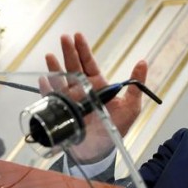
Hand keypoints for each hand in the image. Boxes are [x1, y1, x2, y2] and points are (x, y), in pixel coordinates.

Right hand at [43, 33, 146, 161]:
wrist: (101, 150)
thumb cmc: (116, 128)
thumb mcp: (132, 106)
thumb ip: (136, 85)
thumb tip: (143, 62)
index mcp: (97, 86)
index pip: (89, 63)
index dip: (83, 50)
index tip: (78, 36)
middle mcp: (82, 90)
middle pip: (73, 67)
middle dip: (69, 52)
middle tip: (64, 37)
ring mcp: (70, 100)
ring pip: (61, 80)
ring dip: (55, 67)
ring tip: (50, 56)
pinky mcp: (61, 112)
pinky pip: (51, 99)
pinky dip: (47, 89)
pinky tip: (44, 79)